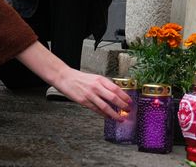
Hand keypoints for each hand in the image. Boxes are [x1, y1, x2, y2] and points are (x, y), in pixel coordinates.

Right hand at [15, 42, 131, 119]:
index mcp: (100, 79)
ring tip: (120, 118)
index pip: (116, 89)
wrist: (65, 77)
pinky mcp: (84, 101)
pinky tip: (108, 117)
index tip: (130, 101)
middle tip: (128, 110)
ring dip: (114, 114)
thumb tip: (116, 94)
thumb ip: (105, 85)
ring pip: (105, 106)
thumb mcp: (95, 78)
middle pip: (113, 98)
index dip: (124, 96)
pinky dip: (103, 114)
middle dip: (122, 105)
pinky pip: (96, 110)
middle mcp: (96, 87)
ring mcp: (90, 95)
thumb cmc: (80, 78)